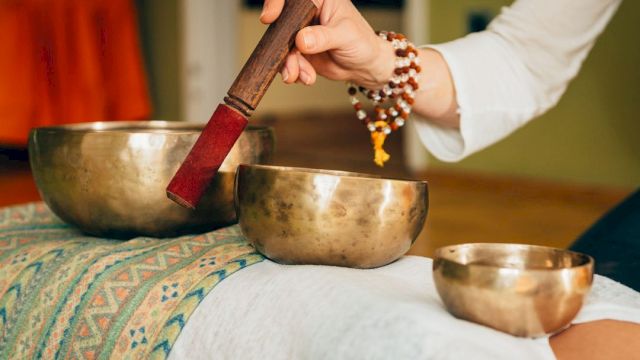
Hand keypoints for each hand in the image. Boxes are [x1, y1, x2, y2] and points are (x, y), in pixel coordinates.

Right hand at [261, 0, 459, 127]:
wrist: (365, 67)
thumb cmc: (362, 43)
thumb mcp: (345, 36)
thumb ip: (323, 37)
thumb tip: (301, 40)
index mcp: (319, 0)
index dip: (276, 4)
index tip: (269, 18)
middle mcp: (307, 14)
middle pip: (283, 25)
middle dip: (282, 47)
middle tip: (289, 64)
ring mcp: (301, 33)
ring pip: (282, 46)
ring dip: (289, 64)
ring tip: (304, 76)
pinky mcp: (299, 51)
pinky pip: (287, 60)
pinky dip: (294, 71)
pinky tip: (307, 78)